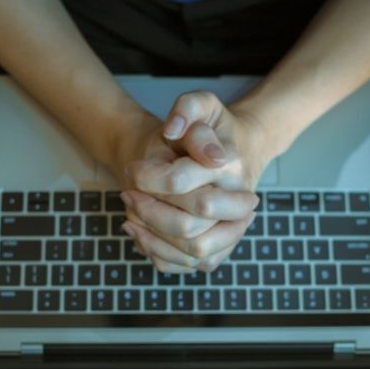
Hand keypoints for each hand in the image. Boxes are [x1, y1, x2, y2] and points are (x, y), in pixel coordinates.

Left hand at [121, 91, 276, 272]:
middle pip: (189, 224)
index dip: (148, 178)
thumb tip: (174, 130)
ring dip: (153, 238)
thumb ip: (188, 108)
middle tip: (127, 195)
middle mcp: (239, 201)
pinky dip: (163, 255)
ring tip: (130, 217)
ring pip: (194, 250)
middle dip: (149, 213)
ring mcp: (235, 227)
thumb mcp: (203, 104)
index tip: (131, 169)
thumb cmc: (215, 128)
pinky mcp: (225, 246)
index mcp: (231, 166)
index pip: (180, 181)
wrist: (241, 151)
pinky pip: (194, 264)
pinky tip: (142, 236)